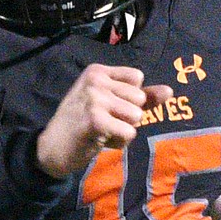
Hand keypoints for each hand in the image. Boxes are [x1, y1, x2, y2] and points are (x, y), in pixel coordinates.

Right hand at [36, 64, 172, 177]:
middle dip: (127, 116)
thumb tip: (169, 91)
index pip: (137, 78)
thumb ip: (140, 96)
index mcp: (97, 71)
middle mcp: (95, 80)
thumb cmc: (81, 123)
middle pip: (139, 98)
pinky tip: (99, 140)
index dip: (129, 98)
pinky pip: (129, 132)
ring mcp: (94, 99)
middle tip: (101, 121)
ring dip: (123, 130)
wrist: (51, 148)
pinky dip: (119, 142)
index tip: (105, 106)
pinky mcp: (96, 120)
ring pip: (137, 116)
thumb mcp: (108, 103)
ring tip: (101, 130)